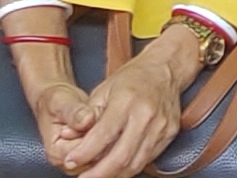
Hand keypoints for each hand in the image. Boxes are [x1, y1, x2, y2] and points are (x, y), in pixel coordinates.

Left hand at [41, 37, 200, 177]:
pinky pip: (147, 159)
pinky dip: (129, 168)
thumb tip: (67, 136)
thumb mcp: (103, 90)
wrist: (165, 69)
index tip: (70, 161)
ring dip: (114, 175)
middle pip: (121, 156)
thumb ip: (86, 116)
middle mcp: (146, 115)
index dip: (85, 152)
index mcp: (127, 100)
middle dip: (99, 173)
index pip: (103, 135)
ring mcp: (161, 127)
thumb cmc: (132, 78)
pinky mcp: (169, 135)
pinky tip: (116, 169)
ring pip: (135, 163)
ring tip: (97, 176)